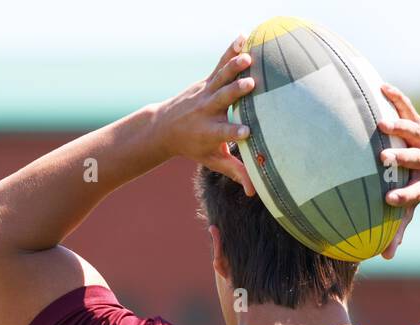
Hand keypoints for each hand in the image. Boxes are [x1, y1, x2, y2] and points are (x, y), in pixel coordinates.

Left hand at [154, 36, 255, 196]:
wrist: (165, 126)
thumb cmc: (194, 147)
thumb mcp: (212, 160)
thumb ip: (234, 172)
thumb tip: (253, 192)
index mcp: (210, 133)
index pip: (224, 134)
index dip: (235, 133)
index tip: (247, 132)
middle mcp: (207, 111)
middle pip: (223, 100)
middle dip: (235, 93)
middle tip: (250, 85)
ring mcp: (206, 93)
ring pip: (221, 78)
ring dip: (234, 68)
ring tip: (248, 58)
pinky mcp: (206, 80)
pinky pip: (219, 64)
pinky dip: (230, 51)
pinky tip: (242, 37)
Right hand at [377, 84, 419, 258]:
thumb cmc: (417, 188)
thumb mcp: (411, 209)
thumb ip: (398, 231)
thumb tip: (385, 259)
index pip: (414, 192)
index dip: (403, 195)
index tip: (388, 199)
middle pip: (415, 159)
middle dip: (402, 158)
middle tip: (384, 157)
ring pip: (413, 131)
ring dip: (398, 127)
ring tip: (381, 124)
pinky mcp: (418, 122)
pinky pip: (407, 108)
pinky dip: (396, 98)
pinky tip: (380, 87)